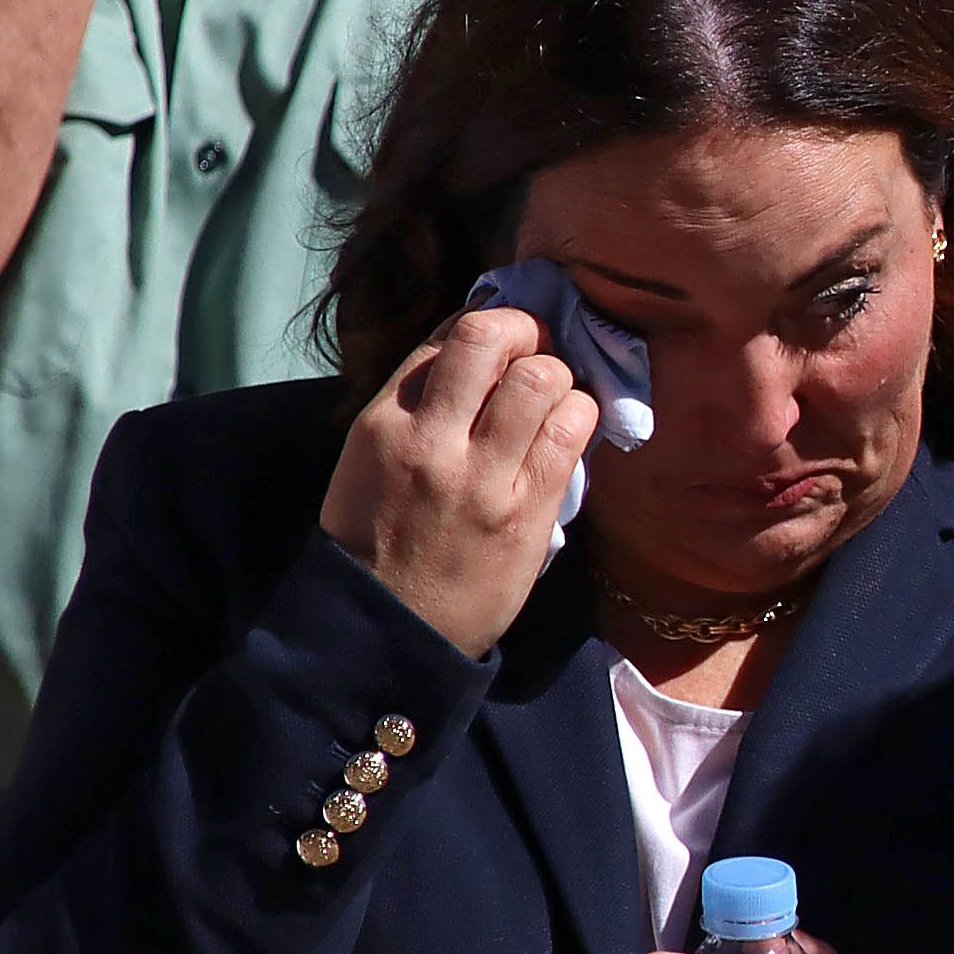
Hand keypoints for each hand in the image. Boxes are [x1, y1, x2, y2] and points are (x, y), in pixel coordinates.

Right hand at [320, 306, 594, 656]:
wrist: (389, 629)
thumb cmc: (380, 540)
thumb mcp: (372, 459)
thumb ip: (418, 405)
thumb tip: (479, 352)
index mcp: (383, 421)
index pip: (447, 336)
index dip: (490, 324)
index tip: (507, 341)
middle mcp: (429, 439)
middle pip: (493, 336)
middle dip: (529, 331)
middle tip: (540, 354)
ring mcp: (481, 476)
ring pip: (543, 378)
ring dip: (560, 376)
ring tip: (556, 398)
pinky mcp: (526, 513)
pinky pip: (570, 433)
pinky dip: (580, 416)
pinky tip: (572, 428)